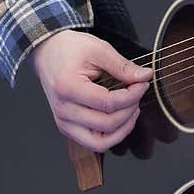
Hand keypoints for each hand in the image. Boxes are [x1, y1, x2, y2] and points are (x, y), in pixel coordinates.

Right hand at [30, 29, 152, 150]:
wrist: (48, 54)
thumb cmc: (70, 50)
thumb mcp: (98, 50)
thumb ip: (122, 66)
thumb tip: (145, 76)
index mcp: (67, 88)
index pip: (108, 103)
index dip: (132, 95)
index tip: (142, 83)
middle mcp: (63, 110)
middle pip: (107, 124)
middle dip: (130, 109)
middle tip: (138, 92)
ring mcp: (63, 122)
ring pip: (100, 142)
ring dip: (123, 128)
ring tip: (131, 109)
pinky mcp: (67, 128)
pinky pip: (94, 144)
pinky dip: (111, 136)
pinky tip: (121, 119)